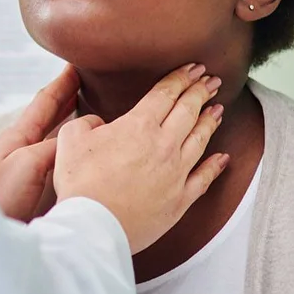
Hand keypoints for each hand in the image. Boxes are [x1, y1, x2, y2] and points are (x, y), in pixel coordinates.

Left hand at [0, 65, 78, 221]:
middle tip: (85, 84)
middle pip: (48, 118)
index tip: (75, 67)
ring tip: (88, 114)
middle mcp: (21, 151)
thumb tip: (75, 139)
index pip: (43, 104)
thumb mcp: (26, 163)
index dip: (61, 85)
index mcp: (16, 139)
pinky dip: (71, 151)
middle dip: (66, 100)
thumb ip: (52, 147)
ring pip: (54, 140)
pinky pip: (58, 163)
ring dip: (71, 126)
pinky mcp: (35, 193)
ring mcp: (27, 172)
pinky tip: (80, 156)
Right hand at [53, 64, 227, 254]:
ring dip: (210, 121)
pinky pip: (204, 178)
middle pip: (188, 111)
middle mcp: (164, 145)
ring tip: (218, 108)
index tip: (193, 67)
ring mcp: (176, 173)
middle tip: (212, 80)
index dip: (181, 77)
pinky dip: (215, 166)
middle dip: (201, 91)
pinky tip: (223, 158)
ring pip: (200, 140)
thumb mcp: (70, 138)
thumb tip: (98, 124)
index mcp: (139, 126)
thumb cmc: (80, 182)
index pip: (166, 94)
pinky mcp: (180, 200)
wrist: (94, 226)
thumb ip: (87, 122)